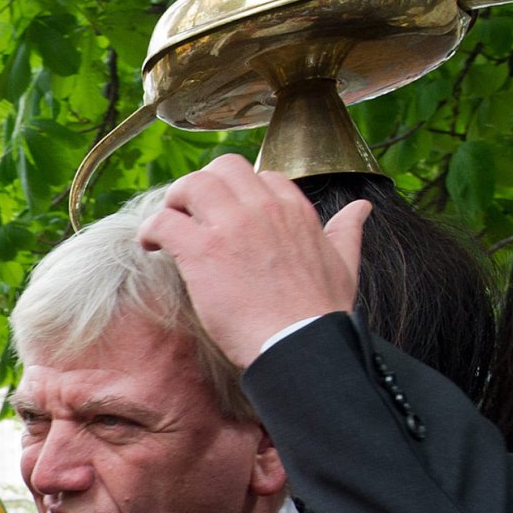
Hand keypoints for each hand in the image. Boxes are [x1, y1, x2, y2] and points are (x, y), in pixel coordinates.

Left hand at [136, 154, 369, 367]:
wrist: (299, 344)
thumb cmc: (320, 315)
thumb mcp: (344, 265)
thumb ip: (346, 233)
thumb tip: (362, 209)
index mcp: (294, 210)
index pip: (261, 177)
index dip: (238, 194)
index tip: (224, 218)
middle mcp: (263, 209)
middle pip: (224, 168)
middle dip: (202, 185)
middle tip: (188, 215)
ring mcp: (232, 226)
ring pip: (192, 184)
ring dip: (173, 202)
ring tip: (166, 228)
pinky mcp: (203, 251)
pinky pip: (164, 221)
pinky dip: (151, 229)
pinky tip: (150, 247)